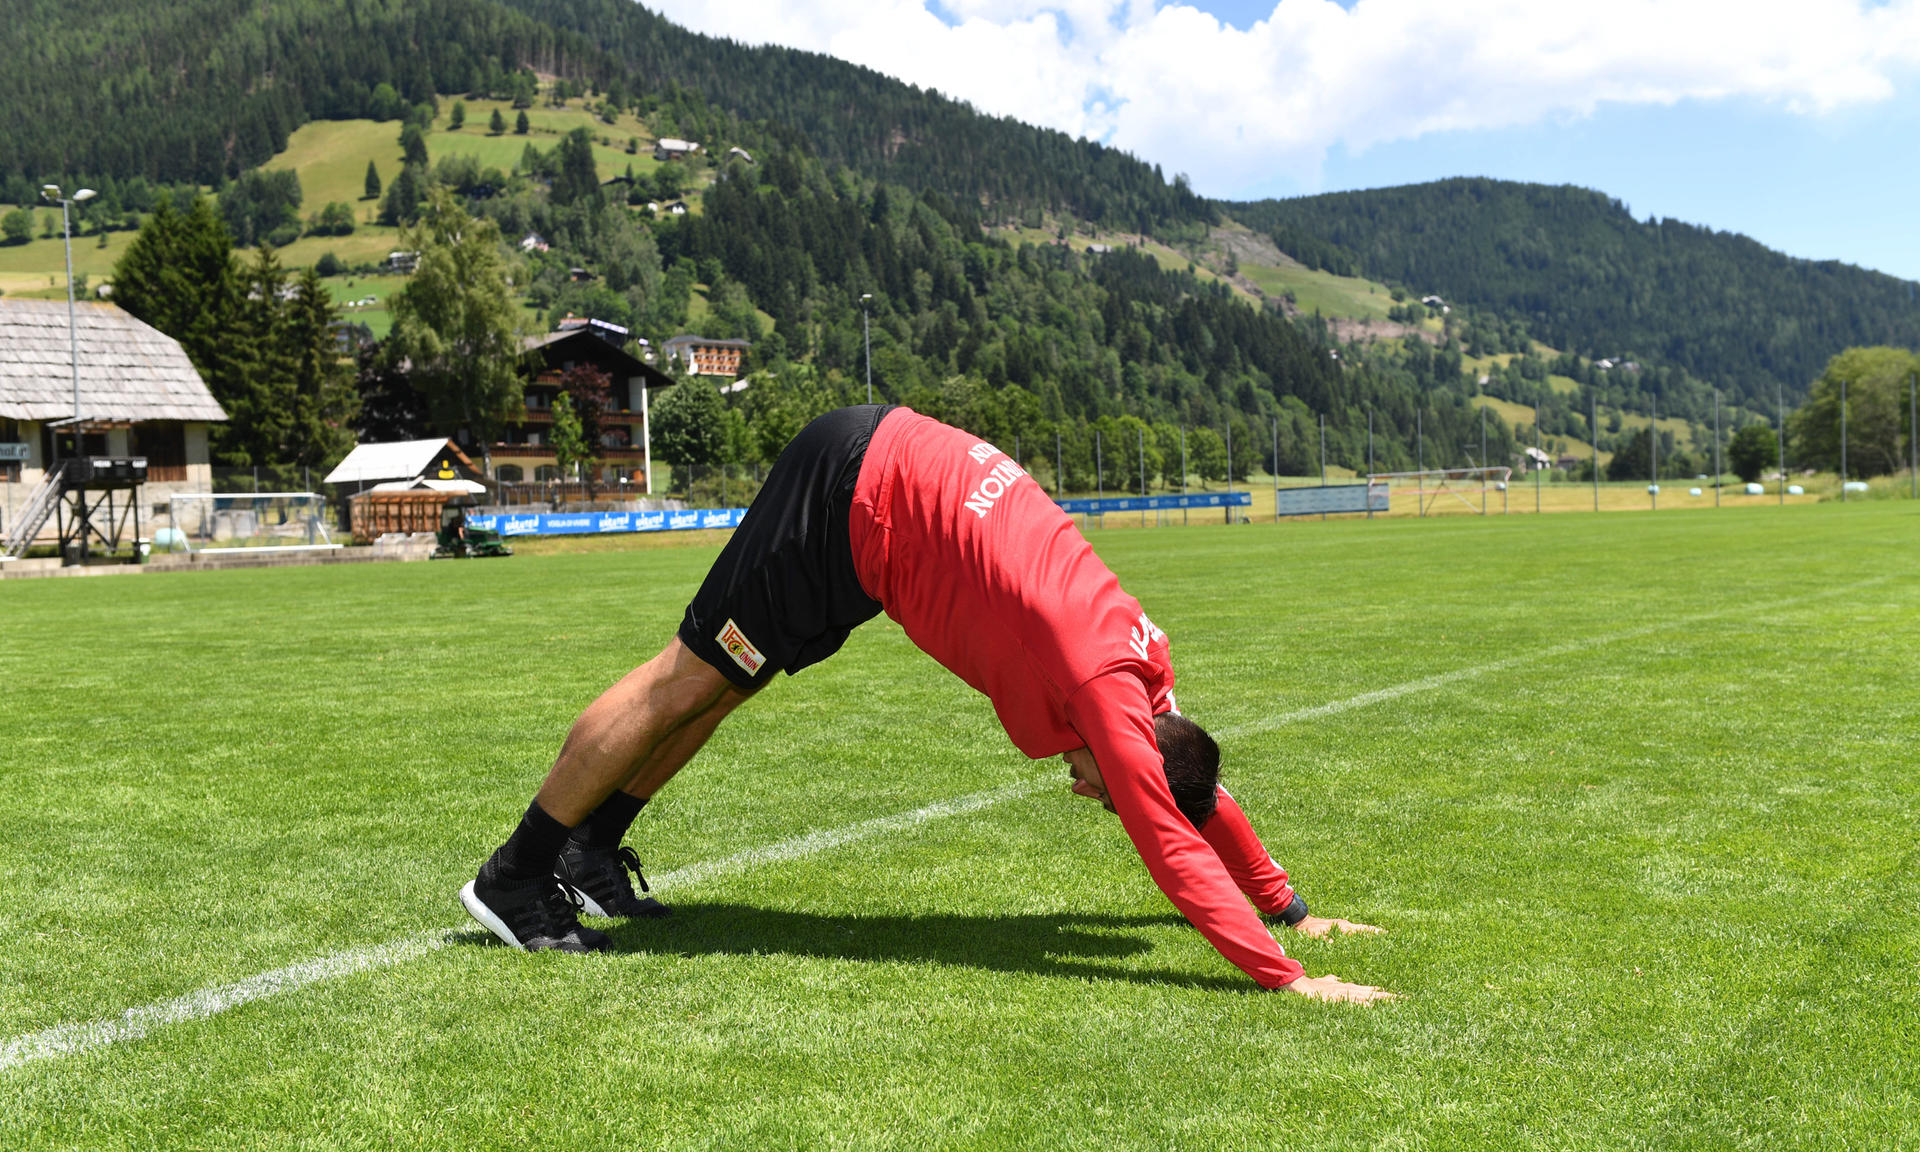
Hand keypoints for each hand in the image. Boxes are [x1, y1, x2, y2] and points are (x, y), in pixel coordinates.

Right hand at [1282, 973, 1397, 1003]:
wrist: (1301, 986)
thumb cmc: (1312, 985)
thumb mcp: (1325, 982)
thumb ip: (1331, 980)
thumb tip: (1335, 979)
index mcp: (1350, 989)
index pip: (1372, 991)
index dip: (1385, 994)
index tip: (1398, 996)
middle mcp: (1351, 991)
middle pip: (1376, 994)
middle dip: (1391, 997)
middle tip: (1408, 1000)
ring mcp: (1347, 996)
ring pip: (1370, 998)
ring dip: (1384, 1001)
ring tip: (1399, 1002)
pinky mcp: (1341, 1001)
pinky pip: (1358, 1004)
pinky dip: (1368, 1006)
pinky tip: (1377, 1008)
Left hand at [1291, 915, 1384, 938]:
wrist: (1300, 922)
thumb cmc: (1308, 931)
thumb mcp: (1316, 937)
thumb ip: (1326, 940)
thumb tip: (1334, 943)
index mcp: (1342, 927)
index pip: (1362, 929)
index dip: (1374, 932)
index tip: (1387, 934)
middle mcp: (1345, 925)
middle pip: (1365, 929)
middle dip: (1376, 933)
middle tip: (1390, 938)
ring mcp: (1342, 925)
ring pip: (1360, 930)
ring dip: (1370, 934)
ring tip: (1382, 940)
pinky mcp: (1339, 927)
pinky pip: (1354, 931)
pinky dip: (1362, 934)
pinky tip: (1365, 941)